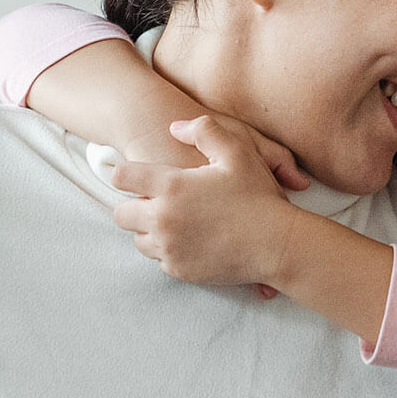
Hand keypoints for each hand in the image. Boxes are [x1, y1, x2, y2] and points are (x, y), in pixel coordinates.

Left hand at [113, 115, 298, 288]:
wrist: (276, 244)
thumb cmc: (258, 196)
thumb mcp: (238, 151)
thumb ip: (204, 131)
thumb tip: (175, 127)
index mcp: (172, 187)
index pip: (122, 177)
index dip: (127, 173)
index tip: (139, 174)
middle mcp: (163, 219)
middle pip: (120, 214)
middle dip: (134, 206)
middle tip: (159, 201)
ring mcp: (169, 248)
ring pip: (138, 239)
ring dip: (151, 230)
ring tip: (179, 220)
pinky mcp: (179, 270)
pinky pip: (160, 259)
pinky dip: (170, 250)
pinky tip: (193, 239)